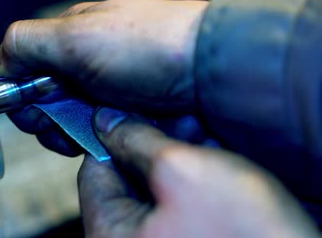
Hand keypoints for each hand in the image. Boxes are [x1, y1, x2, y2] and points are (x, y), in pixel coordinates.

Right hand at [0, 0, 207, 155]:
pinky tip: (110, 136)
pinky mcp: (130, 113)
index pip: (23, 67)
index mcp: (70, 36)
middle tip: (65, 121)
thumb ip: (27, 44)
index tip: (29, 109)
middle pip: (44, 100)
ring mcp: (109, 89)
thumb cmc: (149, 46)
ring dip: (72, 131)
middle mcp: (87, 62)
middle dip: (48, 118)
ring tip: (94, 128)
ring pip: (70, 122)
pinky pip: (98, 133)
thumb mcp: (76, 36)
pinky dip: (98, 139)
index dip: (19, 92)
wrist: (212, 72)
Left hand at [80, 107, 318, 237]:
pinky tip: (220, 168)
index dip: (116, 134)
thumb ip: (137, 142)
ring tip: (210, 142)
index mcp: (110, 233)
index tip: (140, 113)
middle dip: (156, 146)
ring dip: (181, 162)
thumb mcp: (184, 173)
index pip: (94, 169)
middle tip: (187, 123)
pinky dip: (197, 187)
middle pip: (127, 180)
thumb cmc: (245, 236)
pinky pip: (182, 211)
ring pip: (158, 193)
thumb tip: (106, 121)